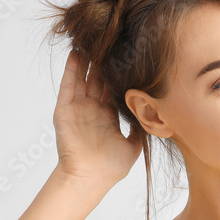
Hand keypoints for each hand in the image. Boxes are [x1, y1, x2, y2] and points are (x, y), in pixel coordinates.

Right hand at [53, 48, 142, 183]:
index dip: (118, 74)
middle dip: (103, 63)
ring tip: (91, 40)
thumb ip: (141, 129)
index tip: (127, 57)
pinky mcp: (65, 110)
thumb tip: (154, 115)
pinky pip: (68, 86)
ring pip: (82, 78)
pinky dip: (71, 70)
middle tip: (110, 41)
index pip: (113, 90)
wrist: (89, 178)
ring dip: (87, 61)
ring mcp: (78, 109)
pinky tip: (76, 53)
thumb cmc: (111, 168)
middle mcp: (93, 110)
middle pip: (98, 80)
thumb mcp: (133, 146)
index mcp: (108, 117)